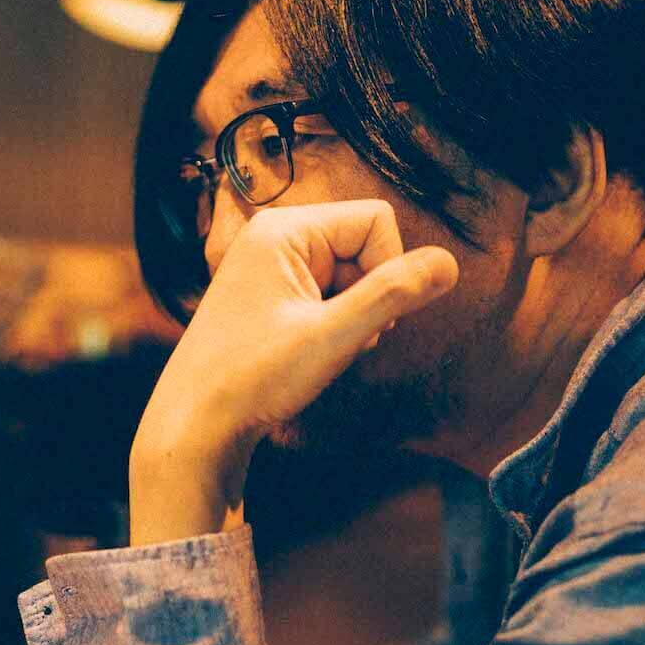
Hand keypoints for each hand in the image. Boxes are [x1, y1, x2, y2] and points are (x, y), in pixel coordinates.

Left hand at [128, 200, 458, 543]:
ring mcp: (269, 265)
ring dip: (353, 315)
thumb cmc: (253, 378)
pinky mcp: (269, 294)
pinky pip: (328, 293)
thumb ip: (394, 294)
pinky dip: (334, 324)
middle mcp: (273, 236)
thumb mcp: (334, 335)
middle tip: (339, 339)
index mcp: (283, 229)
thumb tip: (450, 263)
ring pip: (350, 273)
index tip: (362, 317)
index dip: (388, 268)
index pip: (376, 219)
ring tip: (320, 349)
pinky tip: (308, 353)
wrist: (194, 425)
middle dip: (369, 295)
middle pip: (364, 245)